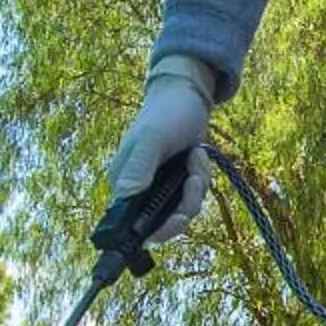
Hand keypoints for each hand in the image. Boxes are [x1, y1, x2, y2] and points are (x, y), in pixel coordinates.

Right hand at [106, 60, 214, 246]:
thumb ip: (138, 170)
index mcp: (124, 183)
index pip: (133, 225)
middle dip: (185, 203)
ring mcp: (159, 187)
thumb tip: (125, 199)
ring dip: (197, 185)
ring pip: (183, 209)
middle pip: (164, 222)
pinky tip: (197, 155)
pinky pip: (193, 195)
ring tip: (195, 156)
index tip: (179, 219)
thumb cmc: (166, 113)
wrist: (188, 94)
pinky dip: (201, 177)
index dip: (157, 231)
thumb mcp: (152, 139)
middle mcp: (139, 189)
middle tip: (194, 180)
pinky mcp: (176, 182)